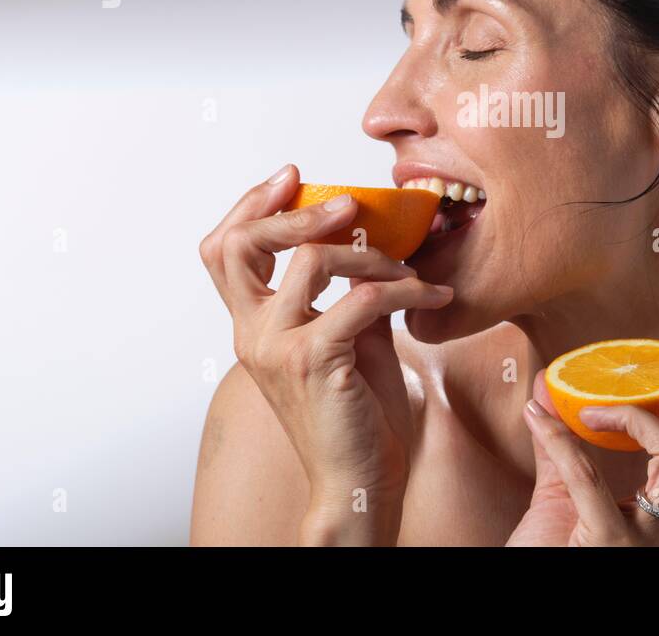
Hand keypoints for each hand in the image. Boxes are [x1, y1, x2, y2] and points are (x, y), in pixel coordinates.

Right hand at [198, 163, 453, 539]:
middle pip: (236, 245)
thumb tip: (372, 248)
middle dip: (291, 211)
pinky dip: (405, 288)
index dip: (251, 205)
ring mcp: (277, 347)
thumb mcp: (348, 341)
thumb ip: (346, 295)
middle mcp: (252, 333)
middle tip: (346, 202)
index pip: (224, 250)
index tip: (292, 177)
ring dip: (373, 253)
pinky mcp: (314, 361)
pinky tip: (433, 294)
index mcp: (253, 326)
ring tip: (408, 266)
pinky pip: (362, 298)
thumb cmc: (357, 416)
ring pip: (313, 260)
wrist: (359, 482)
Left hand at [505, 347, 658, 545]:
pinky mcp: (607, 542)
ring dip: (637, 417)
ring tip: (595, 410)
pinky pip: (589, 476)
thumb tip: (546, 385)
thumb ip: (561, 444)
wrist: (532, 601)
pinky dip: (560, 438)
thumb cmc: (551, 553)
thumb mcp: (564, 496)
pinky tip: (535, 417)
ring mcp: (647, 539)